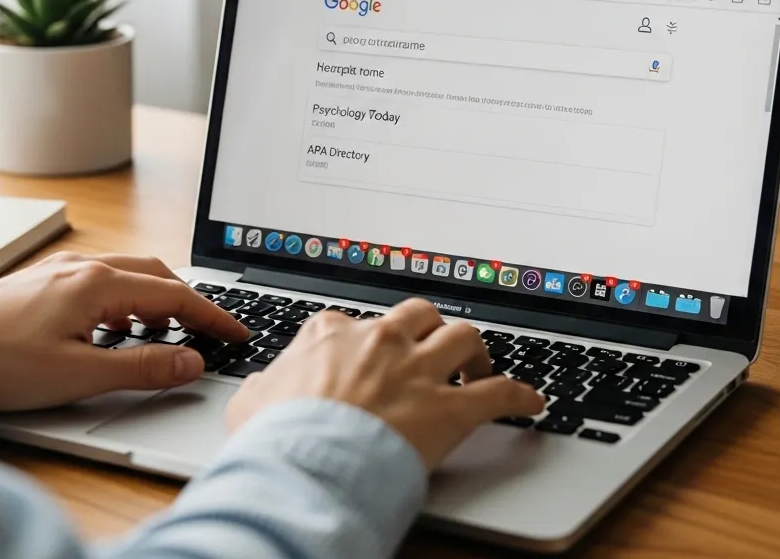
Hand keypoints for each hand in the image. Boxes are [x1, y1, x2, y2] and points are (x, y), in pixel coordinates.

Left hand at [0, 252, 248, 410]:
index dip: (211, 318)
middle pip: (155, 276)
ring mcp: (58, 271)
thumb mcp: (80, 373)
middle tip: (210, 331)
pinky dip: (124, 300)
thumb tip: (190, 361)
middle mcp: (82, 267)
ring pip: (126, 276)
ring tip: (166, 333)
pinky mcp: (40, 282)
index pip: (175, 297)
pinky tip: (114, 327)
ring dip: (155, 299)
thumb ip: (142, 367)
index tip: (237, 334)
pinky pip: (99, 280)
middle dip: (188, 303)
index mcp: (98, 284)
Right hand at [226, 298, 544, 468]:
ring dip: (475, 351)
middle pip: (419, 314)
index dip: (367, 339)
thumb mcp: (249, 404)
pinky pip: (499, 394)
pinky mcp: (449, 409)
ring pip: (463, 338)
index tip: (372, 353)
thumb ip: (261, 389)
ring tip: (479, 365)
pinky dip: (518, 396)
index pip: (355, 322)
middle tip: (433, 347)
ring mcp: (418, 372)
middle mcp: (381, 342)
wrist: (304, 464)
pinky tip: (530, 402)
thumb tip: (257, 390)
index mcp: (332, 334)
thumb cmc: (276, 437)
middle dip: (430, 327)